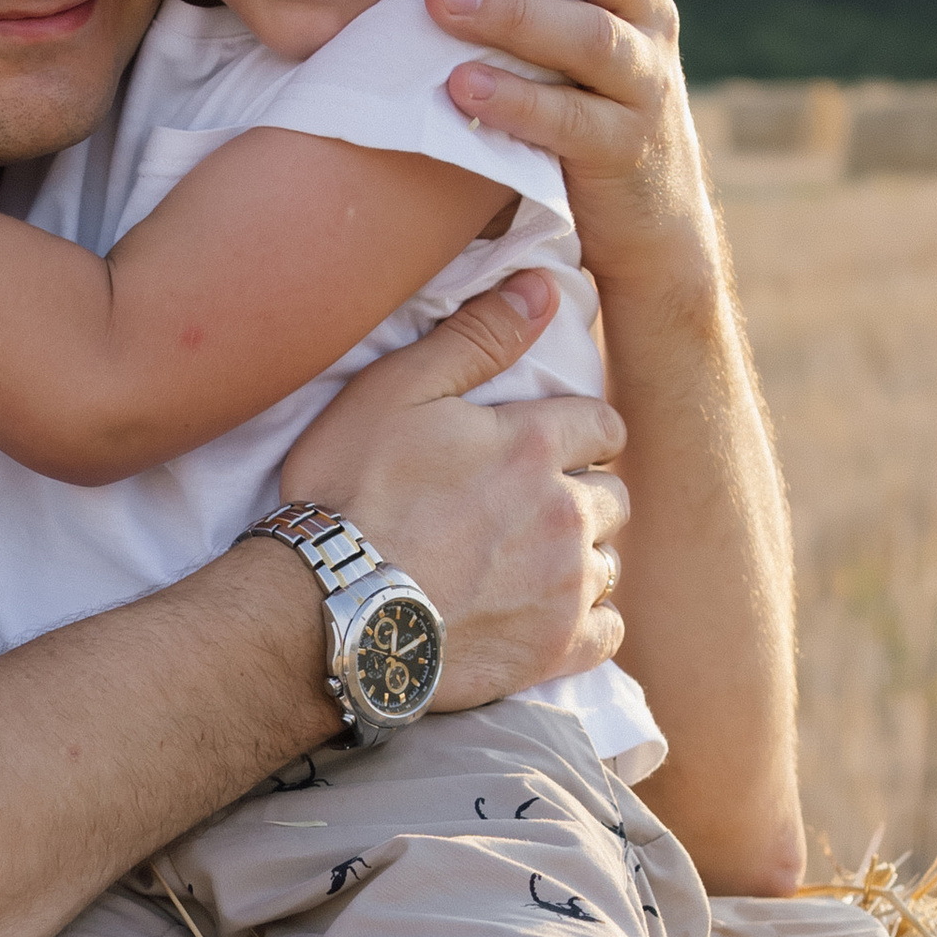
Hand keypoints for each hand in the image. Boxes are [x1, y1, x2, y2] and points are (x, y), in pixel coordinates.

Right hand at [280, 273, 627, 708]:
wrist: (324, 610)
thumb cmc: (348, 495)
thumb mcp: (395, 393)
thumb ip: (476, 337)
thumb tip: (545, 286)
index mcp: (536, 443)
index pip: (604, 424)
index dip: (578, 432)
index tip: (543, 447)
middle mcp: (567, 513)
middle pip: (613, 495)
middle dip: (580, 495)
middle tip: (526, 509)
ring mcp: (566, 586)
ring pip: (610, 561)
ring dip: (580, 558)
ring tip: (525, 565)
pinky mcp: (553, 650)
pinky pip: (607, 630)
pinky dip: (585, 622)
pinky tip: (543, 616)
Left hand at [423, 0, 714, 296]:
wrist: (648, 211)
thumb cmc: (579, 97)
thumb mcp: (563, 19)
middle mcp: (648, 13)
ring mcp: (645, 82)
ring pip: (593, 35)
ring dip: (513, 14)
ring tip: (441, 5)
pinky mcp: (625, 149)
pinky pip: (576, 120)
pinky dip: (519, 102)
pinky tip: (462, 89)